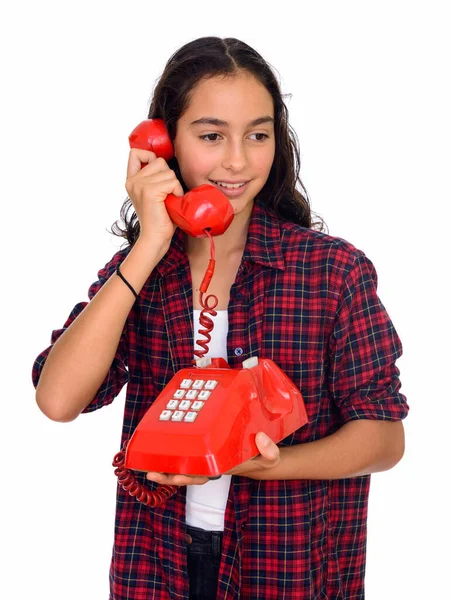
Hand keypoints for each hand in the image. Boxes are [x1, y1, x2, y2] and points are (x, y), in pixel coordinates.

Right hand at [125, 148, 183, 245]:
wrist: (155, 238)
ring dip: (175, 186)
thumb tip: (165, 162)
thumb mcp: (153, 194)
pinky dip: (177, 192)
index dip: (150, 156)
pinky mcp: (149, 191)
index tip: (159, 172)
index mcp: (131, 180)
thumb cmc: (159, 218)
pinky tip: (172, 202)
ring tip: (169, 200)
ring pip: (168, 172)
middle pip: (159, 161)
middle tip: (166, 195)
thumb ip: (154, 178)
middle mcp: (133, 181)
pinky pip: (172, 182)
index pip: (136, 153)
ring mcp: (140, 185)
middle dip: (168, 176)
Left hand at [145, 432, 279, 485]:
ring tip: (148, 466)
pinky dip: (173, 453)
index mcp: (224, 467)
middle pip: (187, 473)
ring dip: (166, 468)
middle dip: (169, 475)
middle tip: (152, 473)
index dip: (190, 476)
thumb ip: (269, 450)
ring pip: (183, 466)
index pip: (204, 474)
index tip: (178, 475)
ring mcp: (207, 459)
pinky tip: (159, 448)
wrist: (261, 455)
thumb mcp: (270, 457)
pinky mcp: (204, 449)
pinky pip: (187, 453)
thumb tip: (261, 439)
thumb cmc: (263, 457)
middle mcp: (212, 465)